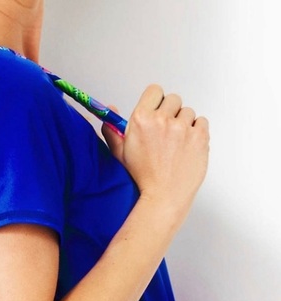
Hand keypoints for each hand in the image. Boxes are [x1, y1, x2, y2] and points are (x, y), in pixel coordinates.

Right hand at [102, 84, 209, 217]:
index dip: (156, 101)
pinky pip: (201, 122)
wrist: (163, 196)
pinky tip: (187, 145)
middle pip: (173, 99)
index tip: (157, 111)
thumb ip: (113, 130)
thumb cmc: (141, 177)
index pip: (155, 91)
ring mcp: (182, 128)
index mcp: (141, 120)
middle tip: (166, 132)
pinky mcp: (199, 136)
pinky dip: (196, 131)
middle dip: (170, 112)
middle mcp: (162, 120)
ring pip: (188, 112)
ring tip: (176, 143)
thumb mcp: (120, 154)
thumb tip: (111, 109)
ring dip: (184, 123)